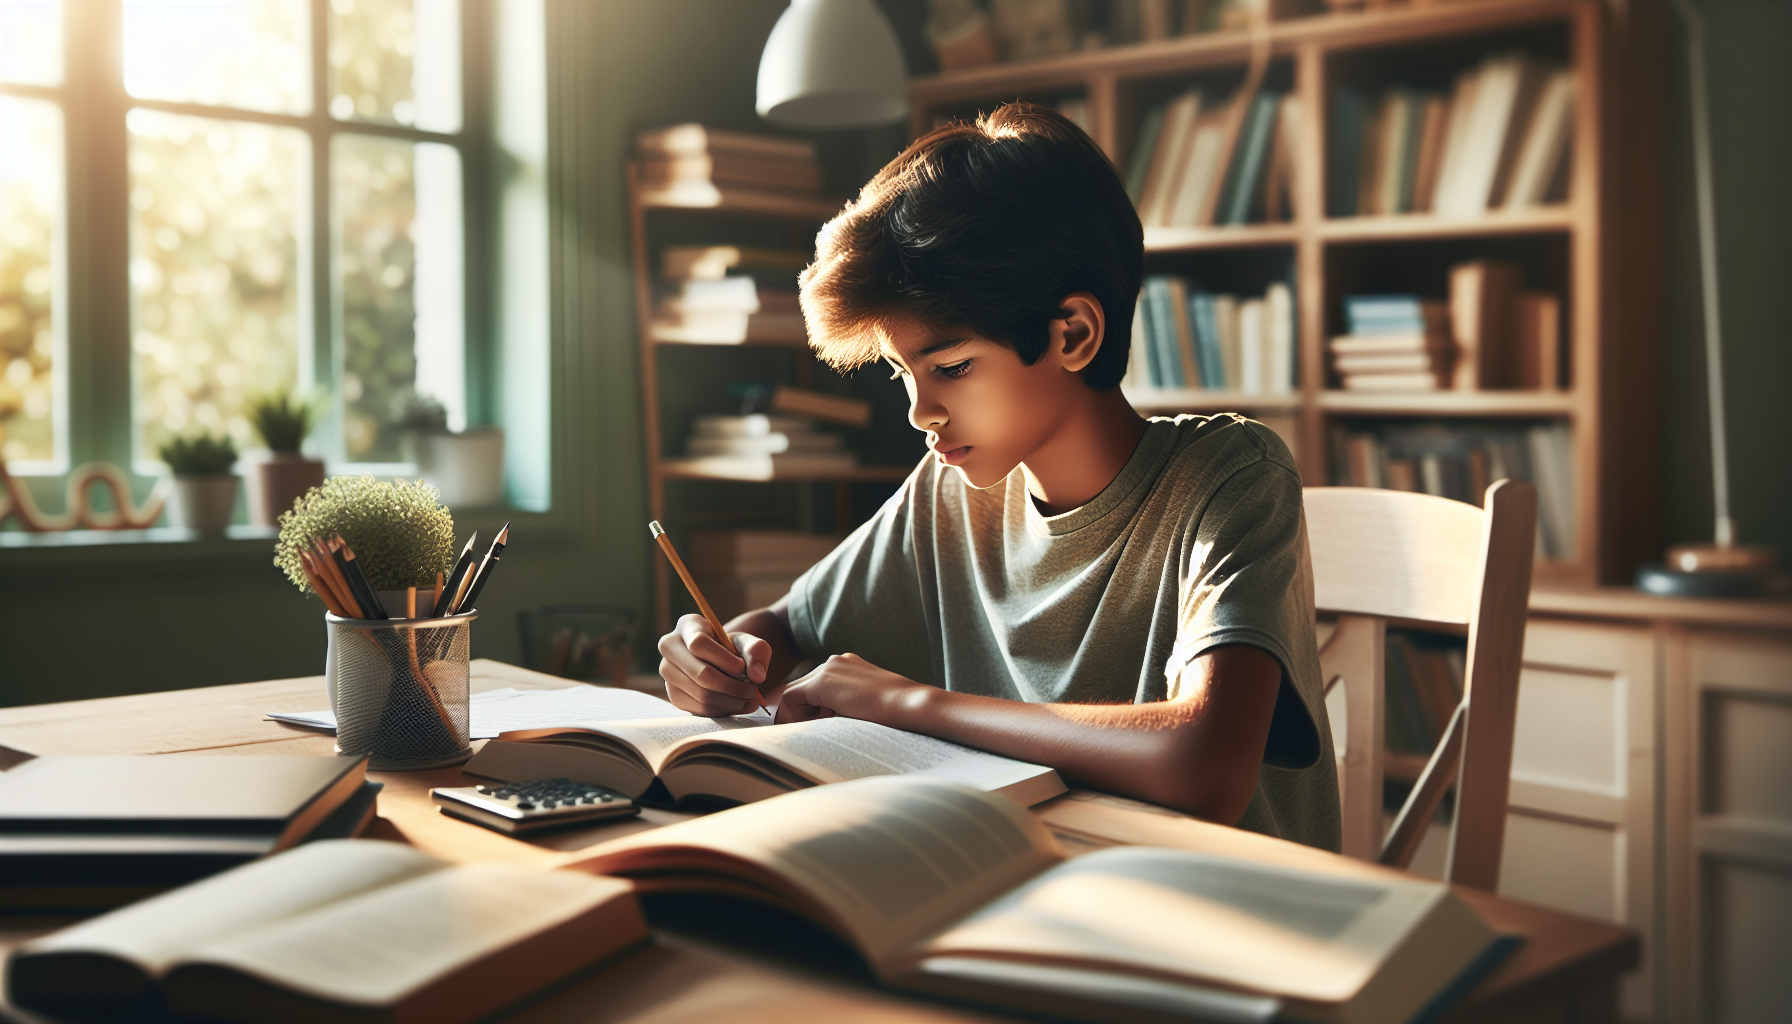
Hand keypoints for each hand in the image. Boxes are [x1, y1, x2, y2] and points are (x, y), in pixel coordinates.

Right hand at [658, 614, 769, 716]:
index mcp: (687, 625)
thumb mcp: (747, 642)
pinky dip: (723, 709)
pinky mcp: (673, 695)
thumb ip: (756, 651)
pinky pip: (700, 708)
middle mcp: (670, 647)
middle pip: (701, 673)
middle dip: (732, 686)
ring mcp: (668, 672)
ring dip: (731, 700)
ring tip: (748, 698)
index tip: (741, 667)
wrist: (718, 663)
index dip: (724, 659)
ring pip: (702, 694)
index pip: (698, 643)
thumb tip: (757, 676)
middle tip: (752, 690)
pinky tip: (735, 703)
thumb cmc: (732, 649)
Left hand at [774, 653, 929, 724]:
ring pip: (793, 693)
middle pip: (800, 688)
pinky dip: (799, 715)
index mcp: (846, 667)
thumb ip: (841, 705)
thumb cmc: (892, 712)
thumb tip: (817, 722)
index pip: (813, 687)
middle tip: (816, 731)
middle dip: (801, 712)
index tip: (822, 726)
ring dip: (802, 715)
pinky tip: (824, 723)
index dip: (810, 710)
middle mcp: (834, 663)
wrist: (907, 704)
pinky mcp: (823, 681)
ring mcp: (828, 668)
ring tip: (826, 727)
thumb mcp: (861, 705)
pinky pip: (792, 698)